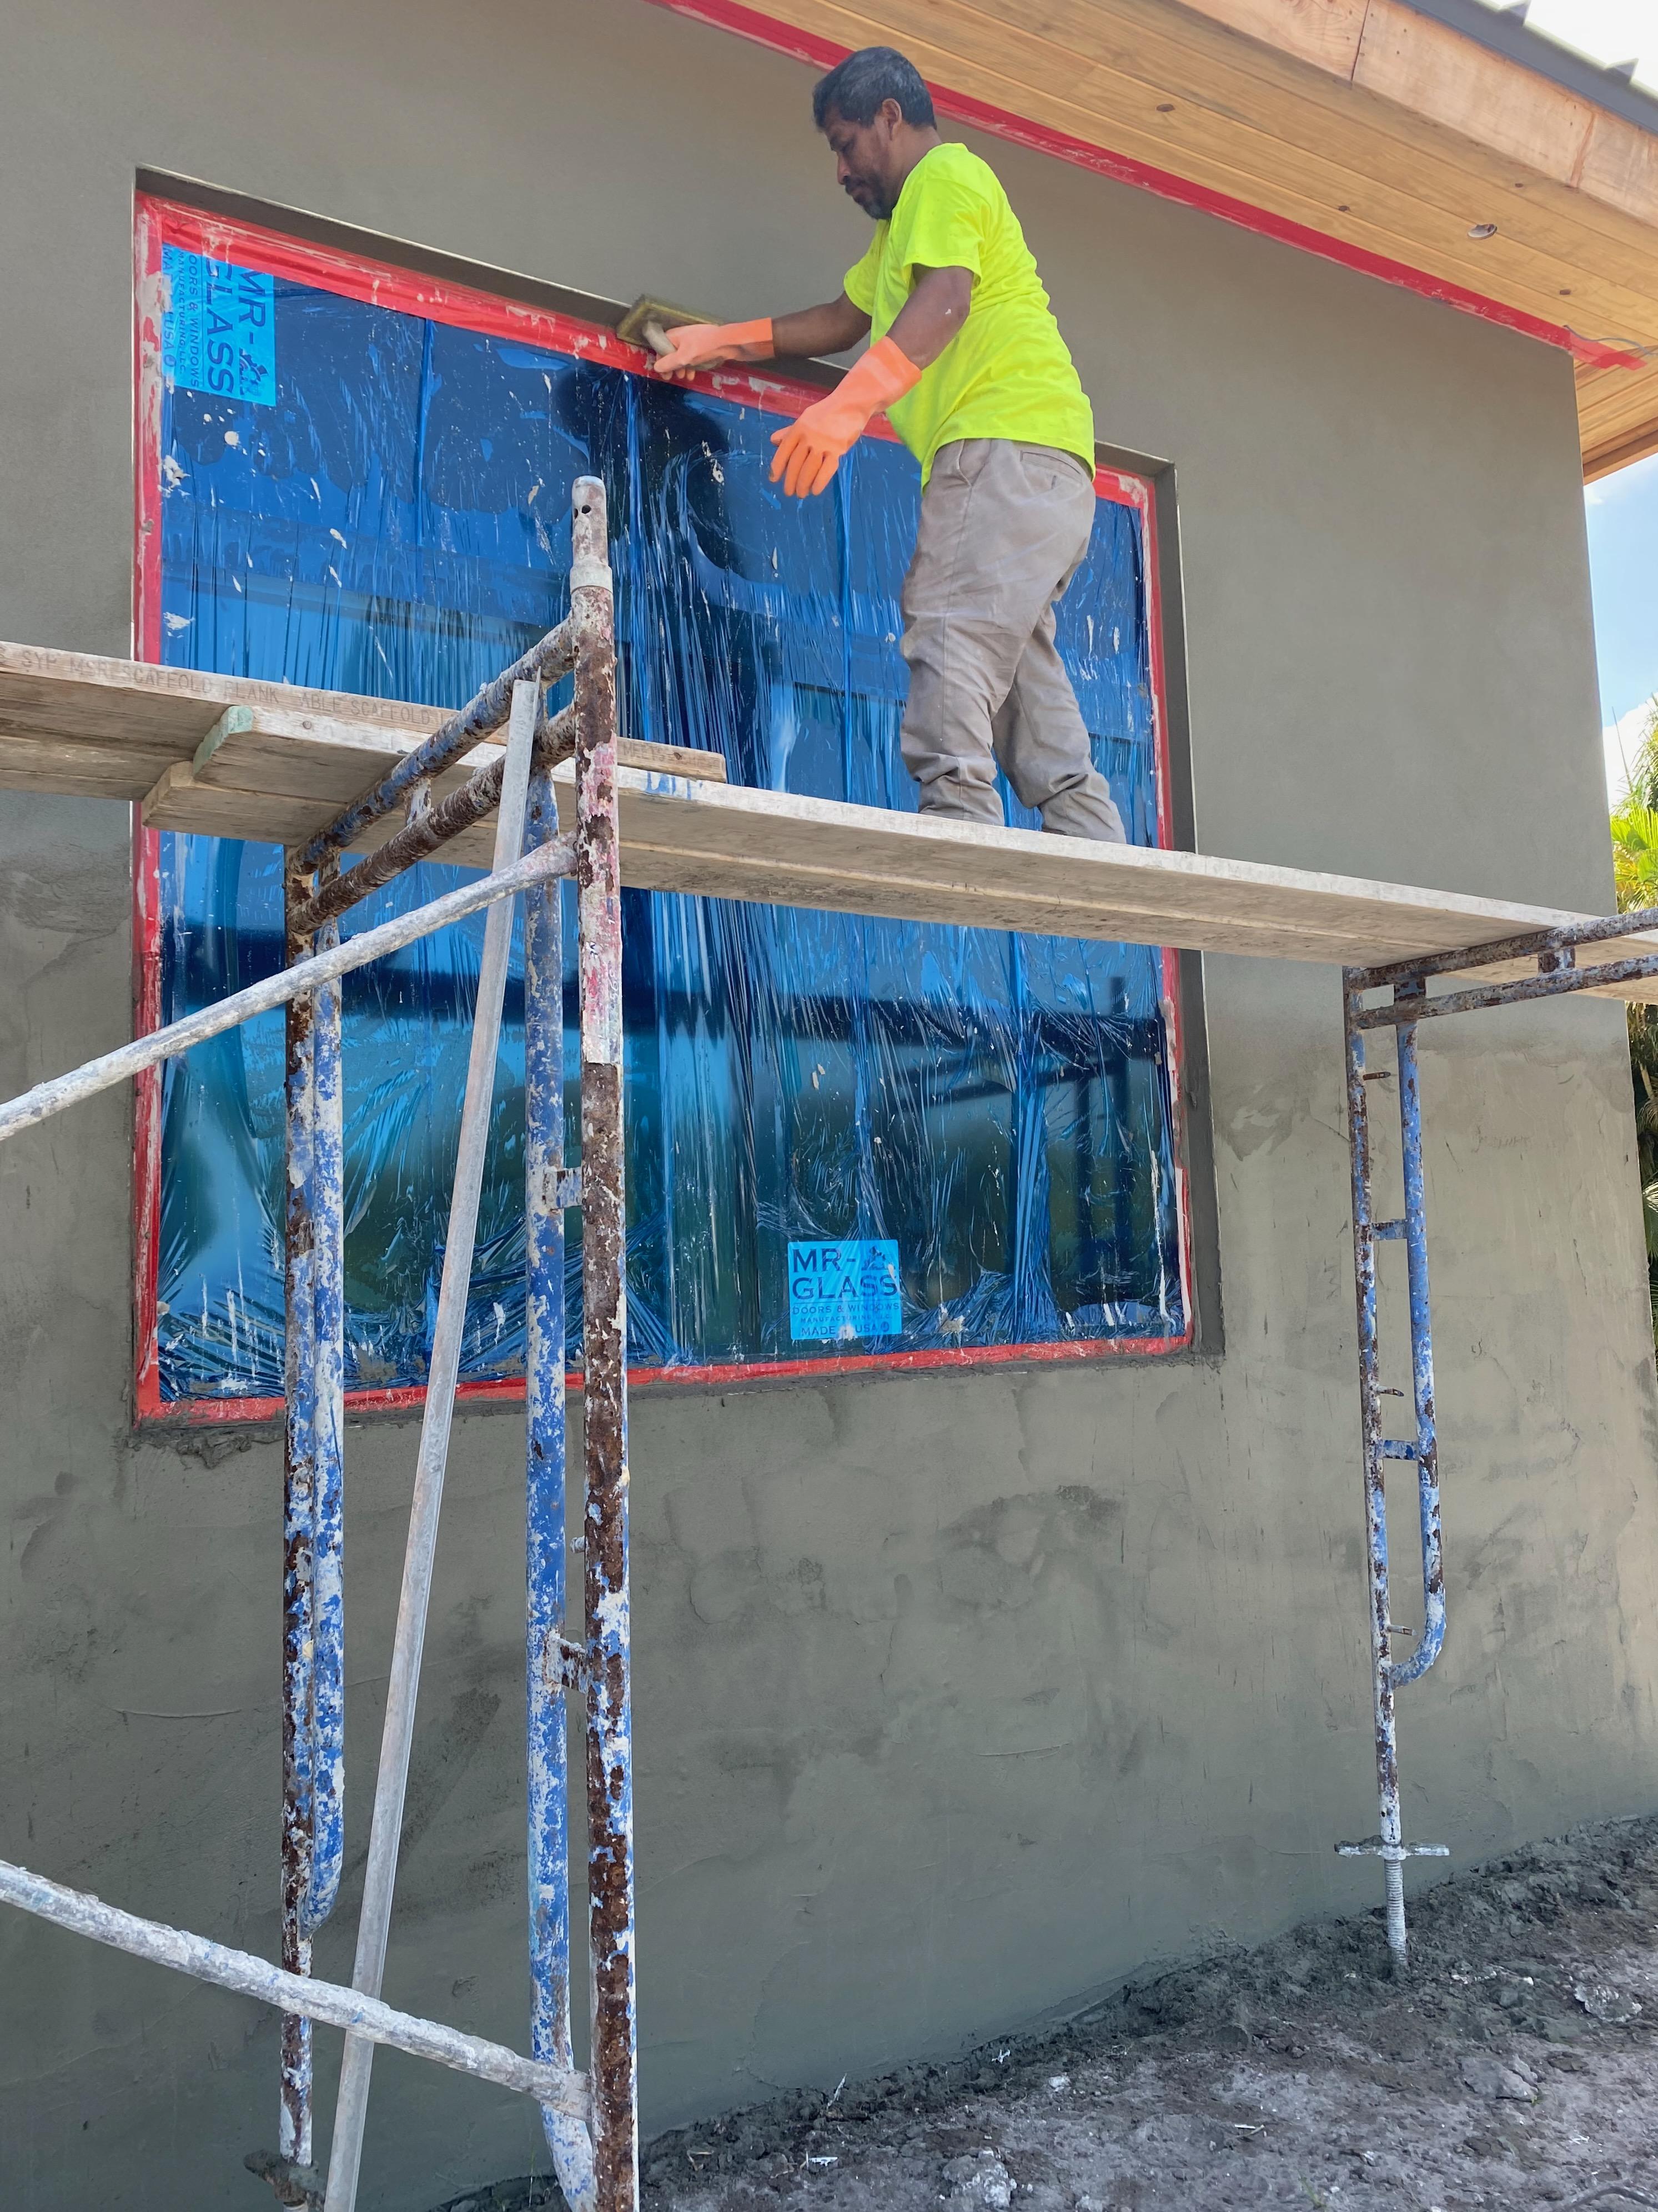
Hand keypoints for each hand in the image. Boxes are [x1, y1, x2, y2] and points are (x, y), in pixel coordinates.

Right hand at [649, 319, 772, 380]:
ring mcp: (693, 341)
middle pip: (671, 352)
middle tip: (673, 378)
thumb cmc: (704, 348)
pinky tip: (693, 374)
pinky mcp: (702, 346)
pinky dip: (691, 365)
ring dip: (682, 368)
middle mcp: (682, 336)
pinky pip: (692, 357)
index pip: (660, 347)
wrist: (728, 343)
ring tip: (685, 377)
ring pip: (682, 356)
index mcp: (674, 335)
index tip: (663, 373)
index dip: (660, 361)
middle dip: (672, 366)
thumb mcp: (684, 357)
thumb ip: (669, 363)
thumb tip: (656, 367)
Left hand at [768, 336, 922, 497]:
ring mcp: (823, 443)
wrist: (851, 403)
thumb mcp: (806, 419)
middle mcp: (809, 436)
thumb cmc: (828, 412)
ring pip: (809, 469)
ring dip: (803, 485)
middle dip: (790, 481)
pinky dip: (819, 483)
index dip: (777, 467)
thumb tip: (773, 441)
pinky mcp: (838, 449)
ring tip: (801, 494)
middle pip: (795, 463)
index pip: (783, 450)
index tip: (773, 479)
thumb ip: (790, 431)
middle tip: (789, 492)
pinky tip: (815, 491)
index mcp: (799, 428)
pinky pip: (826, 470)